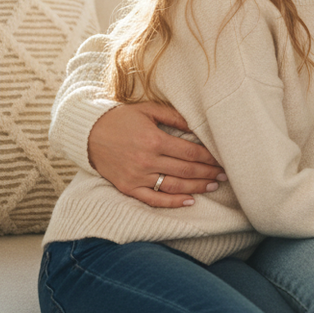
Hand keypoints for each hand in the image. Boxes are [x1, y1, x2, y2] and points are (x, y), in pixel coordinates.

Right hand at [88, 102, 224, 207]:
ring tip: (214, 185)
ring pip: (173, 186)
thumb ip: (175, 117)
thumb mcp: (149, 110)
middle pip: (186, 170)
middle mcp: (146, 160)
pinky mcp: (128, 187)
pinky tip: (189, 201)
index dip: (209, 157)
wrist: (88, 133)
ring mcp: (137, 176)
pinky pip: (153, 199)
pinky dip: (172, 203)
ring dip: (197, 188)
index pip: (190, 152)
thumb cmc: (122, 118)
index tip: (223, 159)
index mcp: (154, 140)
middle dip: (208, 173)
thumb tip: (198, 125)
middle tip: (225, 174)